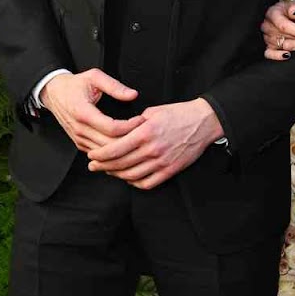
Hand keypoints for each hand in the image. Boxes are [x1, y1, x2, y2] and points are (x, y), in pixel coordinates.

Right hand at [42, 69, 141, 152]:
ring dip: (122, 148)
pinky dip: (113, 153)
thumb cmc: (73, 85)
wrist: (53, 93)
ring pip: (105, 153)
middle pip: (110, 144)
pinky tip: (125, 146)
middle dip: (130, 139)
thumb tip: (132, 95)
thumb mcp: (94, 77)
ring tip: (137, 139)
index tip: (141, 119)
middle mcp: (80, 129)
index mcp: (83, 112)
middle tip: (144, 131)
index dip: (130, 126)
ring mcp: (79, 138)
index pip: (112, 128)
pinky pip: (99, 154)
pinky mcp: (80, 143)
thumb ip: (114, 86)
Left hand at [86, 98, 223, 189]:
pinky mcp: (170, 170)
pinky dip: (134, 183)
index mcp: (145, 133)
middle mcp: (152, 149)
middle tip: (93, 166)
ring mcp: (162, 162)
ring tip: (109, 171)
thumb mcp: (153, 112)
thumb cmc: (178, 114)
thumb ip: (135, 123)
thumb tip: (119, 131)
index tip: (91, 155)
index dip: (100, 154)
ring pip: (131, 175)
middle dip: (103, 166)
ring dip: (117, 175)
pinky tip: (129, 178)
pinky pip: (148, 183)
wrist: (203, 122)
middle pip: (120, 164)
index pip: (115, 149)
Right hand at [260, 0, 294, 60]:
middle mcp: (268, 27)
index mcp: (273, 15)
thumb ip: (294, 7)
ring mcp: (268, 38)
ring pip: (285, 46)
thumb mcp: (290, 4)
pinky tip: (288, 56)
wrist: (279, 14)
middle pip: (289, 37)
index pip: (285, 26)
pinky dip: (278, 56)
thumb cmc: (287, 10)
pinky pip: (269, 54)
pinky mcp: (268, 47)